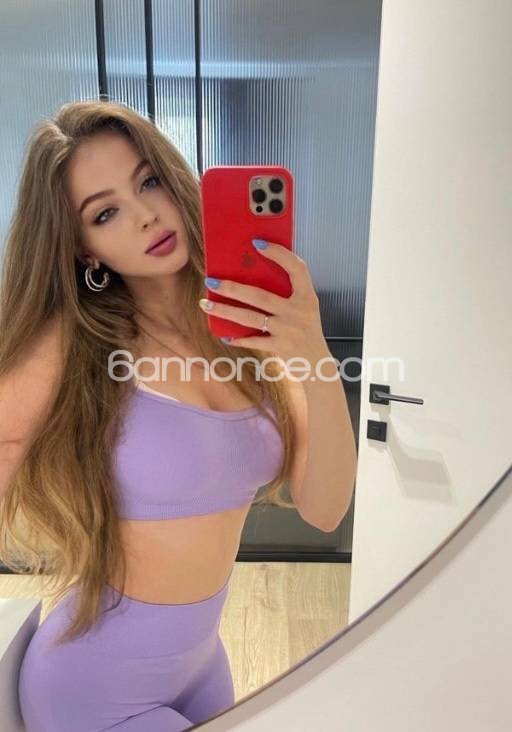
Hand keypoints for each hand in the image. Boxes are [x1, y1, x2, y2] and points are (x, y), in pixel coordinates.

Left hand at [200, 239, 325, 361]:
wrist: (318, 364)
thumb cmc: (307, 331)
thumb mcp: (305, 309)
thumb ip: (288, 294)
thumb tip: (251, 276)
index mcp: (307, 296)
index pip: (297, 268)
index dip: (278, 254)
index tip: (257, 243)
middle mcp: (299, 311)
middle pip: (260, 295)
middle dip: (232, 287)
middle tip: (211, 280)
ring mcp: (289, 330)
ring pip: (251, 317)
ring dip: (225, 310)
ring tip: (206, 304)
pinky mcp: (282, 348)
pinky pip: (254, 341)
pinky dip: (239, 339)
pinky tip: (224, 335)